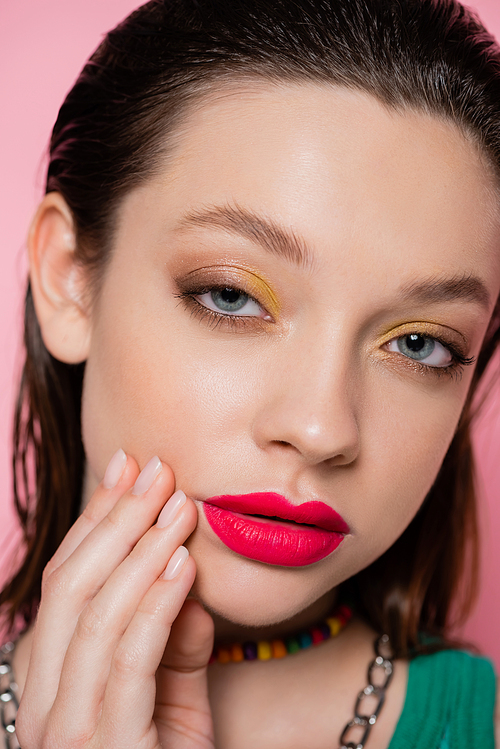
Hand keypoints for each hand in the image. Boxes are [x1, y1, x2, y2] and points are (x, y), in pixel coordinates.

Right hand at [16, 452, 214, 748]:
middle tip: (155, 469)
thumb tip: (187, 575)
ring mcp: (63, 730)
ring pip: (93, 615)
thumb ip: (176, 643)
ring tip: (176, 505)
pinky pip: (126, 661)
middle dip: (115, 520)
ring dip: (139, 550)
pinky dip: (154, 607)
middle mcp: (41, 700)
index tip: (128, 468)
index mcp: (48, 679)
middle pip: (72, 587)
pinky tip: (182, 566)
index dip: (96, 520)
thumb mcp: (172, 701)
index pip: (67, 581)